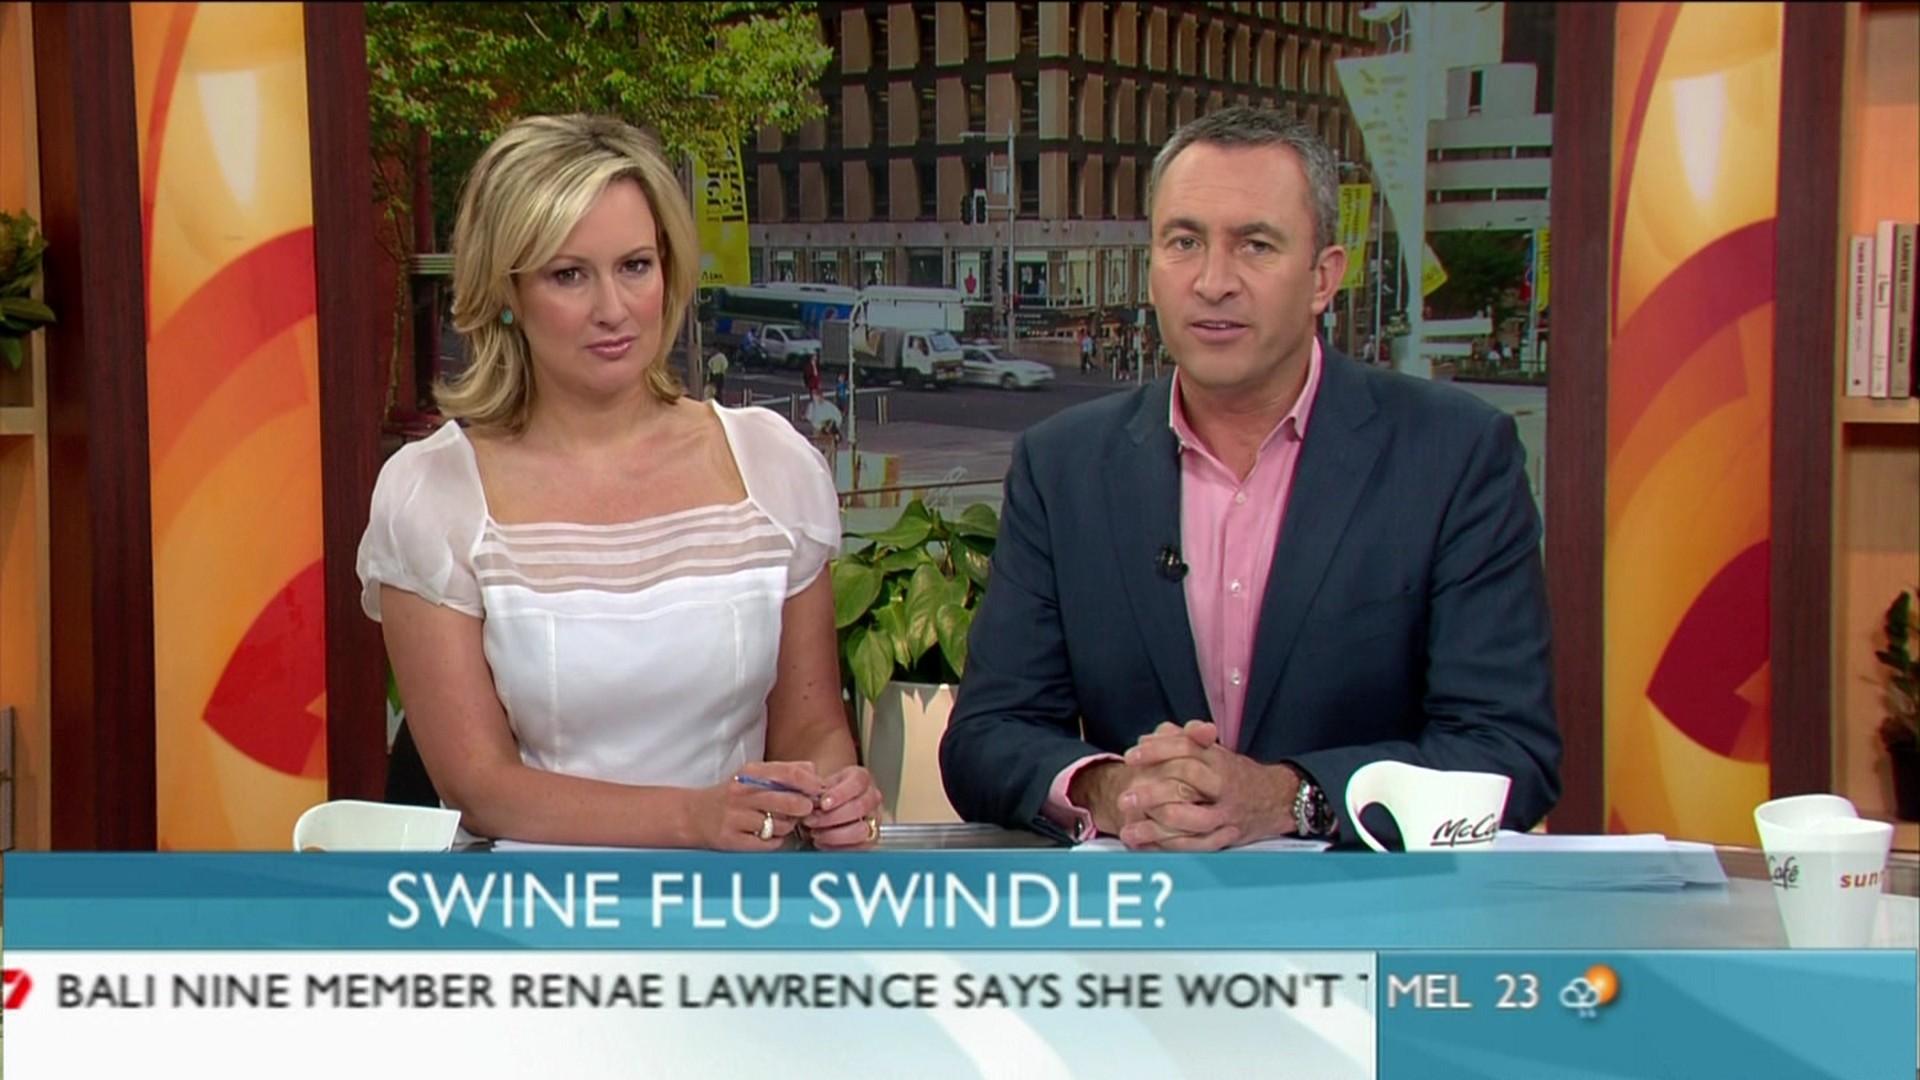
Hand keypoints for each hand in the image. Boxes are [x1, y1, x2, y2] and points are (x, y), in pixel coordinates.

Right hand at [697, 761, 820, 850]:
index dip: (811, 784)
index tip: (819, 791)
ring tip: (778, 822)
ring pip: (781, 825)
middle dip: (804, 808)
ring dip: (787, 826)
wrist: (694, 815)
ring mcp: (736, 817)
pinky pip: (770, 844)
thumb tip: (815, 773)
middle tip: (805, 810)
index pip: (790, 773)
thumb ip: (785, 770)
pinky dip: (775, 841)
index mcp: (751, 772)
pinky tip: (766, 835)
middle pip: (790, 802)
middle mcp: (742, 793)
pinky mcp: (732, 840)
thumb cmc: (733, 795)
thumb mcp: (754, 775)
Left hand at [802, 765, 883, 849]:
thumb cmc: (822, 794)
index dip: (840, 794)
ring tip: (815, 833)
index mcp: (861, 778)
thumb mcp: (817, 784)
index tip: (823, 804)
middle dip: (832, 817)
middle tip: (811, 821)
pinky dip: (837, 847)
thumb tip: (811, 798)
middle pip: (860, 807)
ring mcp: (874, 818)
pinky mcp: (871, 839)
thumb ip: (814, 788)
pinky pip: (859, 848)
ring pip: (861, 830)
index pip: (857, 783)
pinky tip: (822, 842)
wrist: (823, 808)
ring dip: (834, 834)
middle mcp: (872, 796)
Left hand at [1115, 721, 1297, 850]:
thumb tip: (1150, 737)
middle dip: (1154, 789)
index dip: (1157, 750)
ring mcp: (1226, 814)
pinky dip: (1170, 848)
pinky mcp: (1227, 838)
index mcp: (1218, 759)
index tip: (1130, 757)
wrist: (1278, 799)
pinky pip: (1197, 846)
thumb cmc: (1236, 774)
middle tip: (1124, 797)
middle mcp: (1223, 784)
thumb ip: (1184, 740)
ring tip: (1129, 831)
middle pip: (1188, 777)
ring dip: (1158, 827)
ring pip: (1193, 820)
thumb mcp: (1214, 752)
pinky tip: (1146, 847)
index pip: (1186, 748)